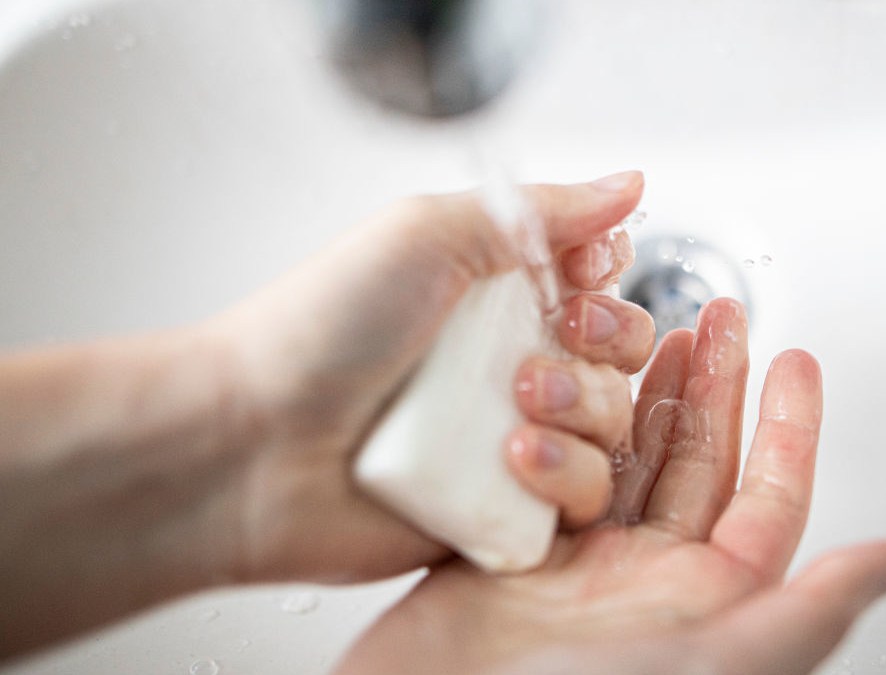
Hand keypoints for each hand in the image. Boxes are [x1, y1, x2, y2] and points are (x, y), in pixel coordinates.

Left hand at [215, 172, 652, 581]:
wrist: (253, 442)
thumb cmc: (322, 329)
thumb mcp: (429, 234)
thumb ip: (539, 210)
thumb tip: (626, 183)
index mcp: (493, 292)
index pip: (596, 278)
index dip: (605, 272)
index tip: (582, 269)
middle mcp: (508, 362)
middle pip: (619, 351)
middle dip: (607, 338)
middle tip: (560, 333)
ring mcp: (509, 436)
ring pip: (612, 424)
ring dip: (583, 407)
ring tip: (517, 405)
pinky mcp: (504, 505)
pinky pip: (583, 498)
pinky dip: (565, 478)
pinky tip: (514, 460)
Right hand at [335, 299, 885, 674]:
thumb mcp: (711, 662)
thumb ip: (803, 611)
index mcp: (702, 600)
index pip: (765, 497)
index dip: (786, 425)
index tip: (794, 361)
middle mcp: (643, 576)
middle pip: (692, 459)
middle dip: (710, 384)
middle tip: (718, 319)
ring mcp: (576, 558)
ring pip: (621, 452)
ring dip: (634, 391)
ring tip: (645, 334)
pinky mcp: (513, 542)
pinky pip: (547, 462)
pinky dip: (558, 417)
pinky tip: (565, 379)